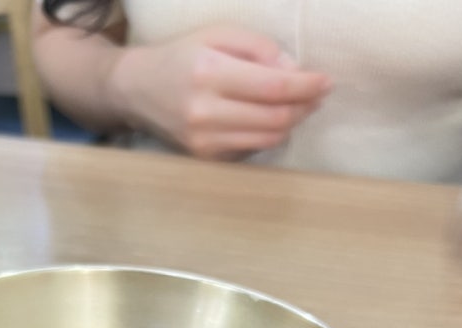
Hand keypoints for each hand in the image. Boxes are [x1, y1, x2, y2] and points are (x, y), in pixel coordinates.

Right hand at [108, 23, 331, 158]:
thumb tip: (294, 71)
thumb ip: (258, 48)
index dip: (306, 86)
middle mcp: (206, 113)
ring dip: (291, 123)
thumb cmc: (181, 57)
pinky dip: (267, 134)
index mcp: (209, 74)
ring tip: (300, 106)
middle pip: (275, 118)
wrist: (135, 91)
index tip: (326, 81)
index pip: (273, 87)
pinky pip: (251, 149)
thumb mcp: (216, 35)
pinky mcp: (205, 158)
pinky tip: (269, 119)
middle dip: (304, 106)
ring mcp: (204, 141)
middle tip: (317, 94)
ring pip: (267, 139)